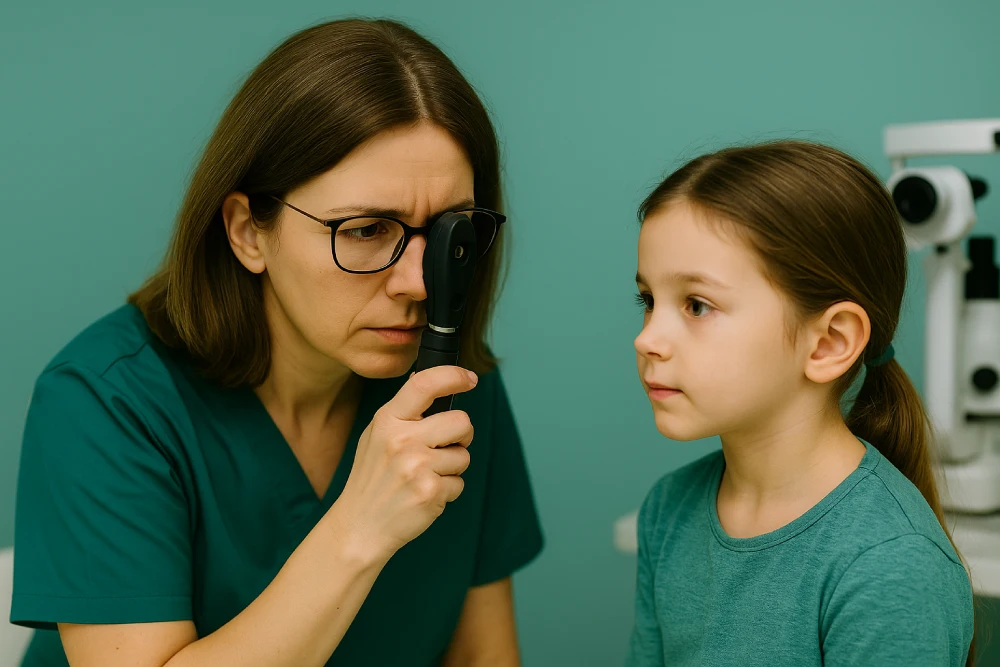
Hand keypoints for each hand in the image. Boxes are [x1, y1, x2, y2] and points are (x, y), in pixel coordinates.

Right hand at [335, 366, 477, 559]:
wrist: (360, 526)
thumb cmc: (372, 478)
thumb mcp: (376, 436)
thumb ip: (402, 410)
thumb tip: (426, 378)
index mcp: (387, 420)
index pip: (425, 384)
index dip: (454, 376)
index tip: (470, 378)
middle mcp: (402, 440)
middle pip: (461, 421)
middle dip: (462, 434)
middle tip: (446, 445)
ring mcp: (417, 467)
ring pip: (464, 455)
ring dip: (453, 467)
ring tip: (426, 476)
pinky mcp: (431, 492)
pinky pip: (459, 482)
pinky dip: (448, 490)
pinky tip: (425, 494)